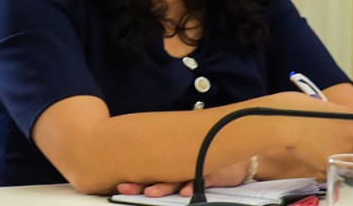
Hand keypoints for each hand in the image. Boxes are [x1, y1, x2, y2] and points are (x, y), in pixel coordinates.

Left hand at [114, 159, 247, 197]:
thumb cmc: (202, 164)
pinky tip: (185, 192)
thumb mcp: (183, 172)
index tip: (118, 186)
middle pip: (156, 177)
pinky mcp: (209, 173)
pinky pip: (200, 180)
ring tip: (150, 192)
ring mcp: (192, 169)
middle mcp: (177, 168)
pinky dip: (192, 186)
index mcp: (168, 167)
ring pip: (174, 179)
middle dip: (140, 184)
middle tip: (125, 188)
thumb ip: (166, 178)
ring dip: (163, 187)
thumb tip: (143, 185)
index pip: (147, 173)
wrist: (233, 159)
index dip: (133, 180)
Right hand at [248, 92, 352, 177]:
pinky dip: (320, 166)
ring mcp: (342, 151)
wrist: (281, 122)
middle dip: (340, 145)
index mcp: (350, 117)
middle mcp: (352, 135)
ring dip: (330, 156)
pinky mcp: (330, 164)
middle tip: (321, 141)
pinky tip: (307, 157)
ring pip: (340, 158)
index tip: (339, 135)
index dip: (349, 134)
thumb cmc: (292, 106)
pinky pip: (328, 168)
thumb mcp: (316, 103)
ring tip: (311, 150)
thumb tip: (326, 119)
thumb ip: (328, 115)